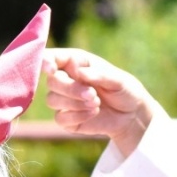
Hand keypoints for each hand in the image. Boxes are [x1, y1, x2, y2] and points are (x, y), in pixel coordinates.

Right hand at [41, 48, 159, 155]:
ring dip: (75, 103)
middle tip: (92, 94)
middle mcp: (65, 79)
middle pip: (51, 82)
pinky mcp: (66, 119)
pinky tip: (93, 113)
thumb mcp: (117, 79)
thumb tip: (79, 71)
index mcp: (74, 62)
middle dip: (70, 89)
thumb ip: (99, 74)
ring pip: (52, 100)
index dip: (45, 61)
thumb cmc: (123, 89)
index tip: (51, 69)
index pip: (51, 57)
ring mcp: (63, 100)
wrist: (130, 114)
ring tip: (96, 103)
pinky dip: (77, 117)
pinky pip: (60, 118)